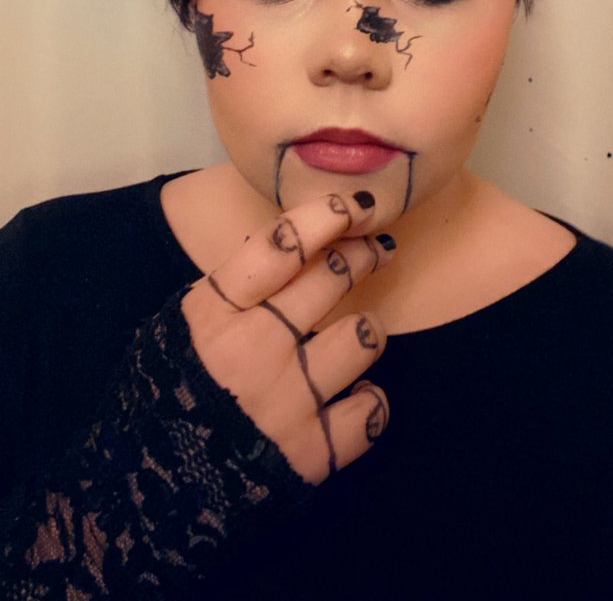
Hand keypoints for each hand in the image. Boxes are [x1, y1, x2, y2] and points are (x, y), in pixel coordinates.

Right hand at [181, 189, 395, 485]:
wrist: (146, 500)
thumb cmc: (162, 401)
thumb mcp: (176, 332)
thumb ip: (228, 295)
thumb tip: (288, 248)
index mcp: (212, 315)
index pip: (278, 249)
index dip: (320, 219)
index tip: (348, 206)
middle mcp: (253, 351)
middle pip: (330, 281)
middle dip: (359, 257)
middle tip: (372, 250)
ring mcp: (287, 402)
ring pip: (362, 338)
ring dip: (364, 332)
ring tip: (356, 336)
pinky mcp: (312, 453)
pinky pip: (372, 410)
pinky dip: (368, 401)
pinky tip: (353, 398)